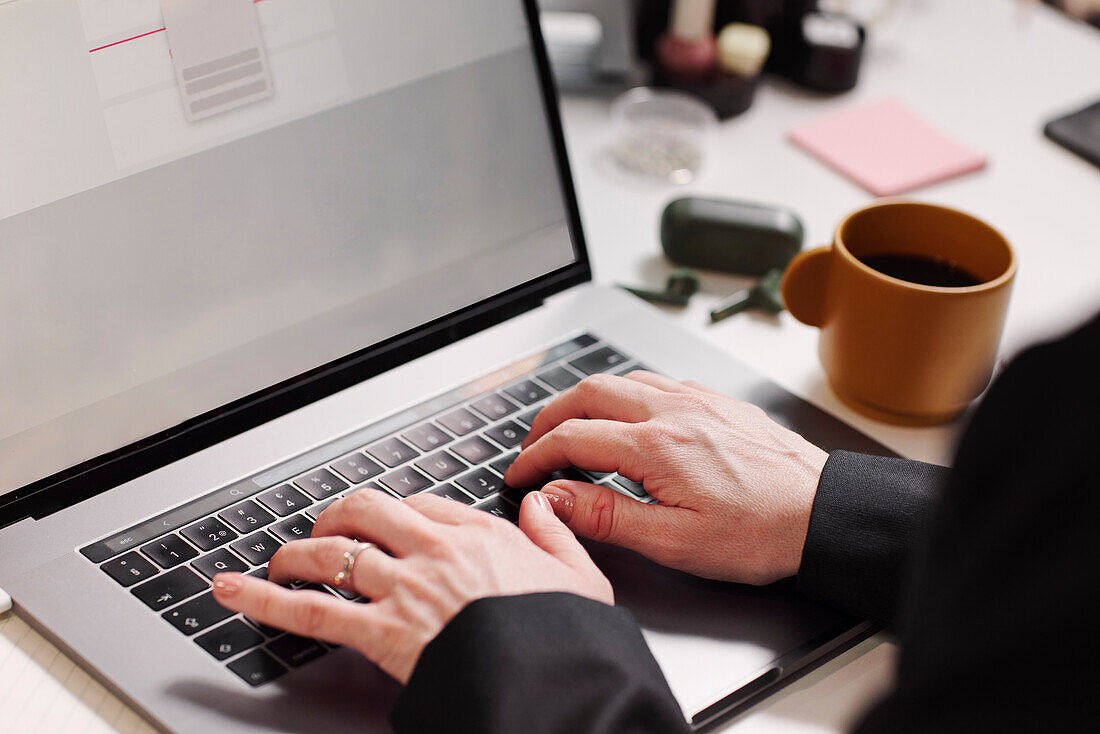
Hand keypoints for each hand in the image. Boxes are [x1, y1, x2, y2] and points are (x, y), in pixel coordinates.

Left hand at [212, 490, 612, 683]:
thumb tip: (541, 503)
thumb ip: (557, 534)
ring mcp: (404, 588)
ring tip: (277, 562)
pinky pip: (312, 610)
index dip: (393, 514)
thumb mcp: (581, 577)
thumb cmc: (564, 636)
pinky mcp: (382, 632)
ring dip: (296, 554)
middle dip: (336, 517)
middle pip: (366, 511)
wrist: (553, 680)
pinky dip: (264, 599)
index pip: (421, 504)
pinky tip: (233, 592)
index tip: (385, 524)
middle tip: (325, 530)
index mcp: (481, 535)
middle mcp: (435, 551)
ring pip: (332, 553)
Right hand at [504, 372, 827, 584]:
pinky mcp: (720, 402)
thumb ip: (607, 515)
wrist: (825, 514)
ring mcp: (699, 400)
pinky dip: (628, 392)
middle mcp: (674, 411)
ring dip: (587, 399)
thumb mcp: (675, 541)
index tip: (520, 475)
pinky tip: (631, 414)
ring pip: (624, 379)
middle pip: (589, 392)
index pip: (572, 439)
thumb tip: (554, 496)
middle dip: (550, 415)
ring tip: (572, 426)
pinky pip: (659, 381)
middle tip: (533, 443)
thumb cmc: (761, 534)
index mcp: (657, 446)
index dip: (535, 457)